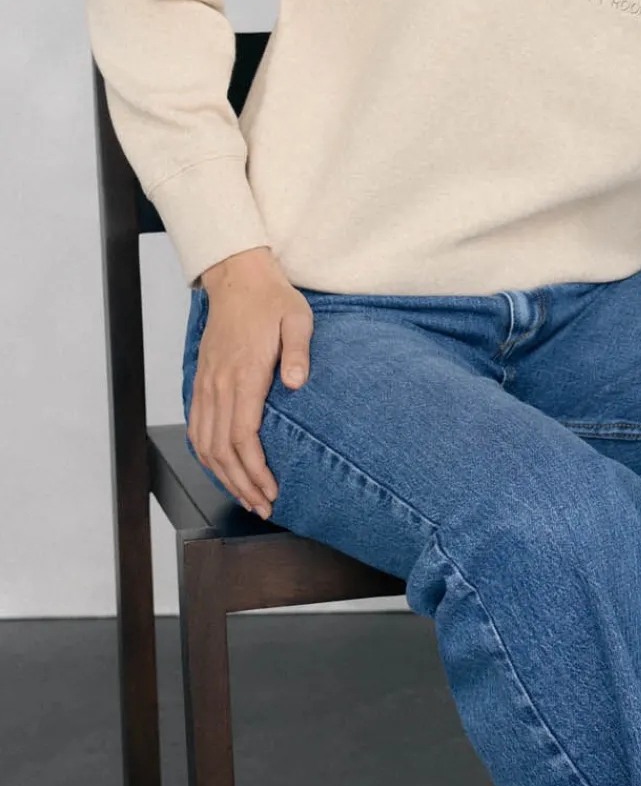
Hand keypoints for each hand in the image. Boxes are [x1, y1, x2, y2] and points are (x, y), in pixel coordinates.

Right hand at [187, 247, 312, 518]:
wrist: (238, 278)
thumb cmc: (272, 300)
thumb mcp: (298, 319)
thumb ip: (298, 353)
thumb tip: (297, 384)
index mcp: (244, 373)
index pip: (244, 435)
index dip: (255, 470)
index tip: (271, 491)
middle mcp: (220, 384)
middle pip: (223, 449)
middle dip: (242, 484)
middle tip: (263, 506)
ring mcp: (207, 384)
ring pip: (205, 444)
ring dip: (224, 476)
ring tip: (246, 497)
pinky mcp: (202, 382)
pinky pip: (197, 427)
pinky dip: (206, 455)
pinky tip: (222, 470)